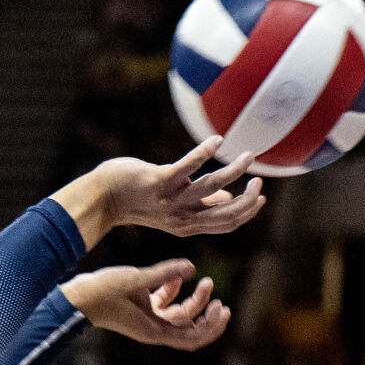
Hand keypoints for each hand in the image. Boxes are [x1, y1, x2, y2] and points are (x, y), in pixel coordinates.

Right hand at [62, 259, 229, 351]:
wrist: (73, 298)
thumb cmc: (100, 292)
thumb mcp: (133, 280)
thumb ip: (164, 273)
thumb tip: (192, 268)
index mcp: (154, 330)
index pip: (192, 338)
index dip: (211, 328)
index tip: (222, 310)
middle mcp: (153, 328)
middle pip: (190, 327)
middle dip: (207, 312)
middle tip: (218, 296)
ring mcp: (146, 318)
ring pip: (179, 314)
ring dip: (194, 300)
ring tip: (205, 280)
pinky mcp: (139, 307)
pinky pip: (164, 302)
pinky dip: (174, 290)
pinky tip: (177, 274)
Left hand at [97, 137, 265, 236]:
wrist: (103, 197)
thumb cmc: (139, 197)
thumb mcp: (174, 205)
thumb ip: (202, 204)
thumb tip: (227, 196)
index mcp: (188, 224)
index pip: (226, 223)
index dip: (247, 211)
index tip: (261, 196)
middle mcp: (181, 217)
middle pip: (226, 213)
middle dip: (248, 198)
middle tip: (259, 178)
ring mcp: (171, 200)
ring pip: (212, 187)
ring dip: (234, 171)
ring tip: (248, 156)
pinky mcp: (159, 181)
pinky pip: (187, 166)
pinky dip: (204, 152)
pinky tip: (217, 141)